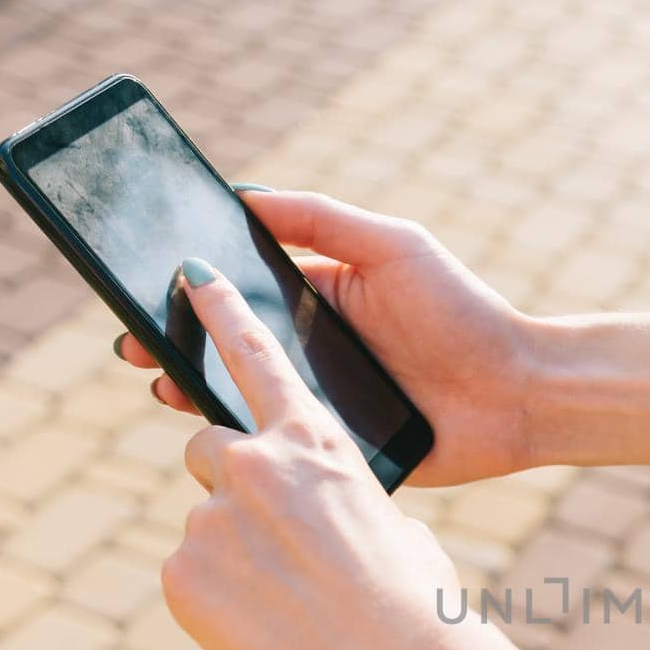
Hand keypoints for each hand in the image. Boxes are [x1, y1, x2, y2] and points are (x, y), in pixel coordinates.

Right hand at [116, 190, 542, 486]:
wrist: (520, 393)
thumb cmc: (464, 312)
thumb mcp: (393, 247)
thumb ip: (322, 220)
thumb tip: (244, 195)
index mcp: (321, 302)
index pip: (241, 294)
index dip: (192, 291)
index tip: (140, 282)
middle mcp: (315, 355)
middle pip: (230, 349)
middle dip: (175, 343)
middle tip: (129, 343)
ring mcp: (325, 407)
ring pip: (246, 401)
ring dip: (197, 394)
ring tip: (160, 382)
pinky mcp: (340, 454)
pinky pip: (285, 450)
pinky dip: (249, 445)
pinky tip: (217, 436)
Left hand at [160, 258, 563, 649]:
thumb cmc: (416, 605)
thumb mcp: (392, 527)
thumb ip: (340, 498)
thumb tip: (318, 513)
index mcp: (317, 442)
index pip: (255, 358)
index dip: (220, 313)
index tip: (188, 279)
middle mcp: (255, 464)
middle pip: (209, 449)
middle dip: (233, 486)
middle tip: (275, 542)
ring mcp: (211, 517)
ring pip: (206, 523)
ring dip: (234, 553)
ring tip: (287, 603)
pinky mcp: (181, 573)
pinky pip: (190, 577)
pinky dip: (218, 601)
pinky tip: (264, 628)